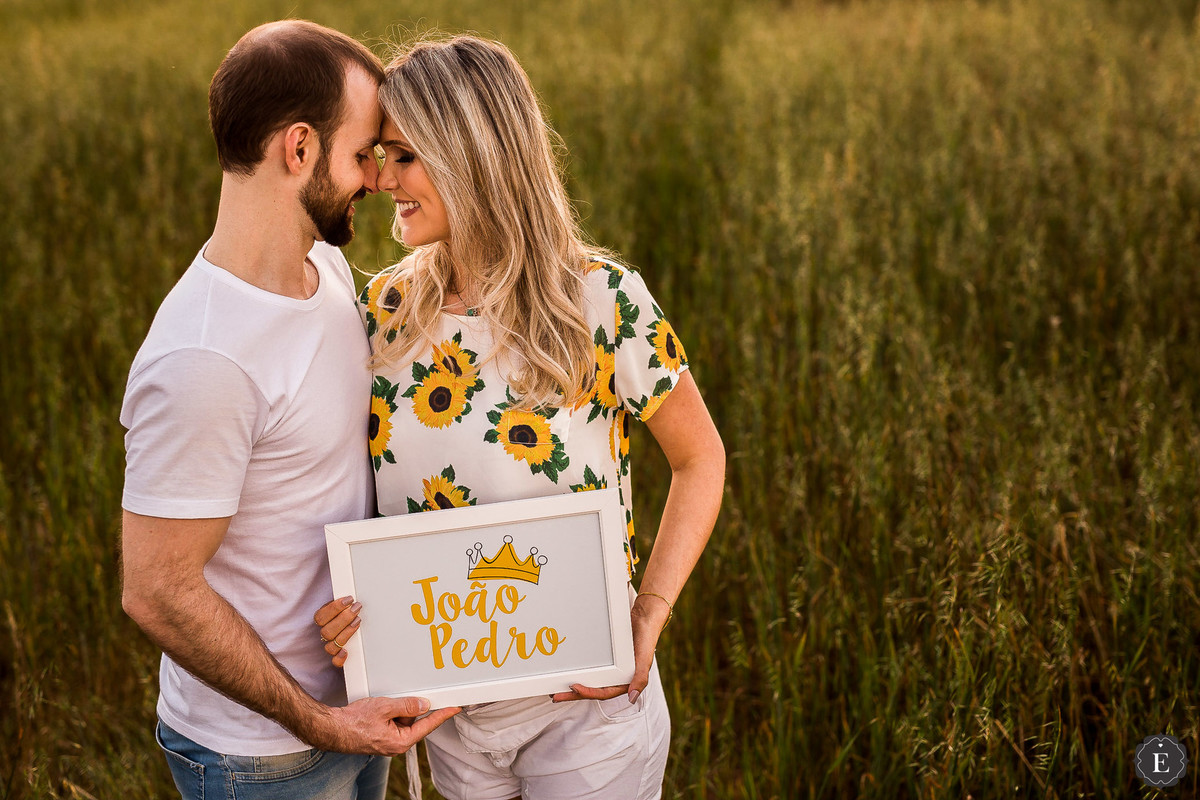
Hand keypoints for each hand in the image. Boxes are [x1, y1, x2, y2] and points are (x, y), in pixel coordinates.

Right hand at [311, 695, 459, 755]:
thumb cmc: (354, 722)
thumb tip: (424, 704)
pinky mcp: (380, 736)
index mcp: (401, 742)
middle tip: (396, 701)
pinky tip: (376, 708)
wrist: (332, 729)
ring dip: (395, 710)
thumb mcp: (385, 707)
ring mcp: (388, 741)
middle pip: (414, 721)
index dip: (442, 715)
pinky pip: (391, 721)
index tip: (455, 708)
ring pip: (402, 720)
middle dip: (408, 708)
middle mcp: (396, 744)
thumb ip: (407, 706)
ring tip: (379, 706)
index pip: (428, 725)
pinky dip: (388, 712)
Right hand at [314, 596, 361, 667]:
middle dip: (343, 619)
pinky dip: (340, 658)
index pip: (321, 617)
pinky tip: (346, 652)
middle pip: (327, 631)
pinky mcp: (339, 657)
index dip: (334, 608)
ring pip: (331, 646)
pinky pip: (335, 662)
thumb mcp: (345, 603)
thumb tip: (350, 592)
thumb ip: (344, 599)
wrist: (356, 623)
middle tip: (357, 609)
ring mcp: (332, 646)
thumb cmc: (350, 611)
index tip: (349, 599)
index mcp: (323, 620)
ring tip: (358, 621)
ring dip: (345, 633)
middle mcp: (325, 633)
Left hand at [550, 596, 666, 703]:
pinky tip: (567, 669)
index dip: (588, 692)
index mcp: (625, 682)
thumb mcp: (645, 658)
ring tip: (556, 687)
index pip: (603, 692)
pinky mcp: (604, 658)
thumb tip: (632, 698)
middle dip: (573, 694)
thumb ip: (640, 678)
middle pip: (592, 689)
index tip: (573, 687)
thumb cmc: (646, 638)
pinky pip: (590, 667)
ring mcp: (609, 668)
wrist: (643, 618)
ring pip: (589, 680)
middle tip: (555, 695)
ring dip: (573, 685)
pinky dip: (579, 670)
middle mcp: (615, 678)